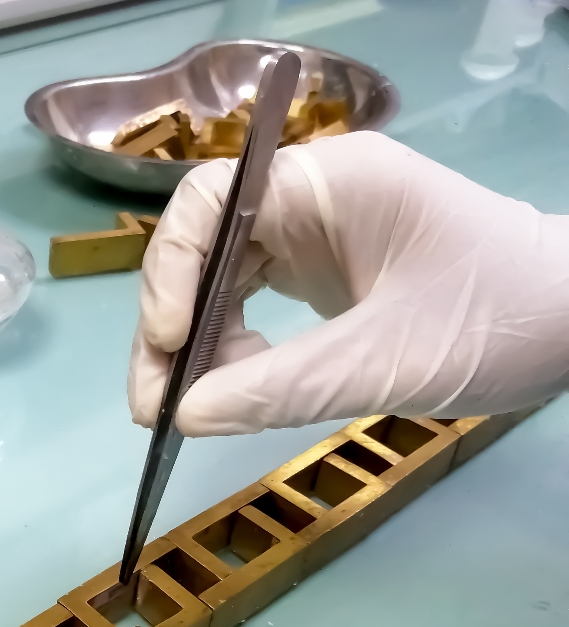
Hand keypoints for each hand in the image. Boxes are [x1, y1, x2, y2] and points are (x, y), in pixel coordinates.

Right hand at [129, 131, 568, 433]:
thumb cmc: (499, 321)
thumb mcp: (387, 362)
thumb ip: (281, 389)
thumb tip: (184, 416)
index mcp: (326, 184)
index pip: (210, 202)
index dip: (172, 268)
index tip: (171, 340)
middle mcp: (307, 199)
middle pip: (201, 248)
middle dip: (170, 325)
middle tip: (153, 405)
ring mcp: (311, 235)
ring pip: (216, 281)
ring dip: (190, 347)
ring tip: (181, 410)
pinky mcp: (318, 273)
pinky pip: (247, 306)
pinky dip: (229, 353)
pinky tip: (233, 390)